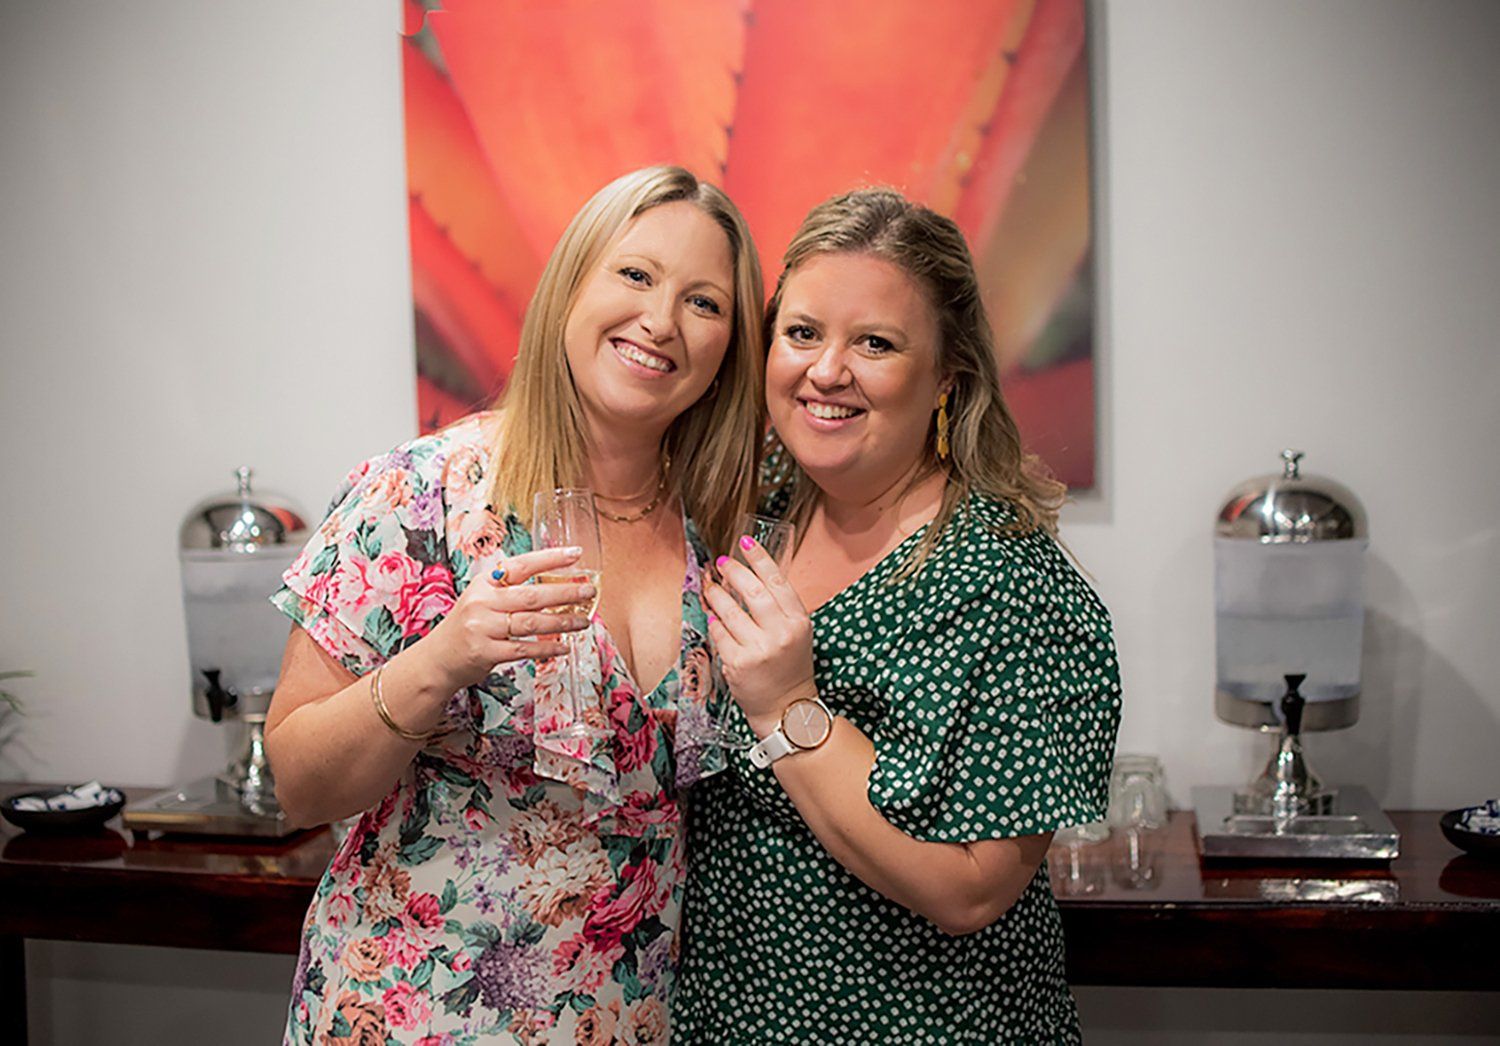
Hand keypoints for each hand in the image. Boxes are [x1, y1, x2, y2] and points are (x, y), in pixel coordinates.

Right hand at [412, 546, 594, 693]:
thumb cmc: (467, 626)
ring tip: (584, 621)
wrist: (437, 659)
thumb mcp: (482, 599)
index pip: (521, 565)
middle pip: (532, 595)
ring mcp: (483, 628)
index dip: (550, 558)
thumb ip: (510, 590)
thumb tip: (554, 583)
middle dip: (565, 593)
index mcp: (484, 583)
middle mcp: (482, 602)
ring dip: (562, 622)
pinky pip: (525, 649)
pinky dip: (547, 648)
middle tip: (589, 591)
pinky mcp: (486, 652)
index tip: (575, 554)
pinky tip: (564, 646)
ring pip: (532, 622)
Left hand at [703, 537, 816, 735]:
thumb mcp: (796, 631)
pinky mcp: (738, 664)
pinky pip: (719, 634)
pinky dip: (714, 623)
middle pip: (752, 591)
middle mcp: (781, 634)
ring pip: (730, 611)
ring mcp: (759, 649)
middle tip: (721, 563)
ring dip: (717, 595)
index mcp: (799, 621)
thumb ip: (779, 606)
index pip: (777, 581)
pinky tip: (713, 617)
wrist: (787, 707)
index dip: (760, 558)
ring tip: (711, 586)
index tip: (746, 542)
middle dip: (733, 572)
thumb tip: (749, 574)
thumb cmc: (790, 664)